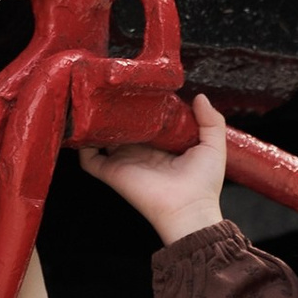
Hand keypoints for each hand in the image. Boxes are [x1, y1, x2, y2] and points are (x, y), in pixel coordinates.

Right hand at [79, 90, 229, 242]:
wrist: (189, 209)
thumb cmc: (203, 183)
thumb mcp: (214, 145)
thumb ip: (211, 120)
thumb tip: (200, 97)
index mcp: (161, 146)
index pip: (146, 121)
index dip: (144, 105)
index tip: (143, 88)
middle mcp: (139, 152)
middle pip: (122, 126)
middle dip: (118, 109)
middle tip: (118, 89)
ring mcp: (123, 161)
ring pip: (103, 137)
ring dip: (98, 122)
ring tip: (98, 100)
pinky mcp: (112, 172)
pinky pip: (88, 159)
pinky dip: (83, 145)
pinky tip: (84, 127)